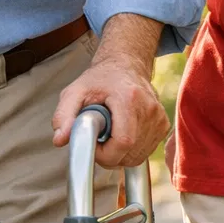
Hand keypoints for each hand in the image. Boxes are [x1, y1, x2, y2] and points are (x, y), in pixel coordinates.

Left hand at [51, 59, 168, 169]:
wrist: (125, 65)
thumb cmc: (100, 80)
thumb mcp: (75, 91)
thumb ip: (64, 115)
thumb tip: (59, 140)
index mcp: (128, 98)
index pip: (123, 142)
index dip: (105, 153)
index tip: (93, 145)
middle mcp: (149, 108)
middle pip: (130, 153)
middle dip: (109, 155)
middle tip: (98, 137)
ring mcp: (159, 118)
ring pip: (138, 156)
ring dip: (119, 153)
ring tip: (110, 131)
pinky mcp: (164, 126)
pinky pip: (145, 152)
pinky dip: (130, 150)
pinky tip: (122, 132)